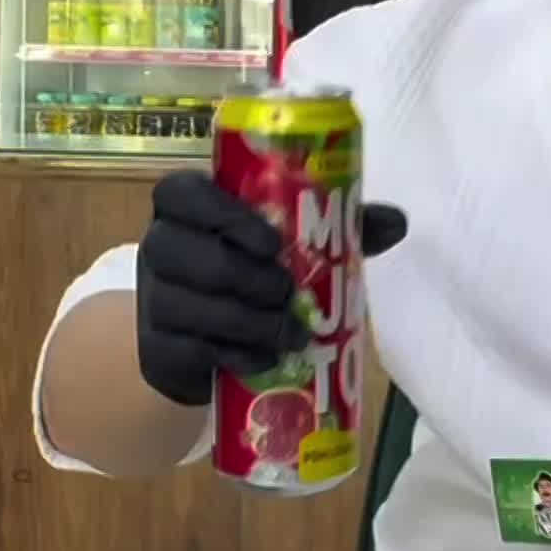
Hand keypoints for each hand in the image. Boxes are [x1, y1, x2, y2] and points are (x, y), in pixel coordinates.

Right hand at [136, 171, 406, 407]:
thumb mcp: (294, 247)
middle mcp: (158, 247)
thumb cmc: (253, 277)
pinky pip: (190, 350)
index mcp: (186, 209)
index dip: (219, 213)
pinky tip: (264, 358)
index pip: (180, 192)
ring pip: (187, 304)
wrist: (205, 348)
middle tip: (289, 293)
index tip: (271, 242)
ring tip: (292, 333)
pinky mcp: (155, 350)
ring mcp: (152, 300)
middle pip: (180, 250)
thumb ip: (336, 228)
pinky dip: (235, 354)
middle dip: (243, 276)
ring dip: (247, 320)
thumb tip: (398, 221)